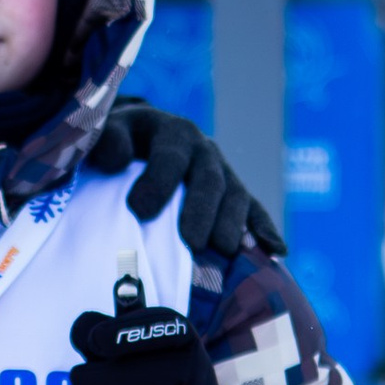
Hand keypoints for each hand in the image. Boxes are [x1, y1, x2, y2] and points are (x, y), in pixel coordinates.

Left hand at [67, 305, 229, 384]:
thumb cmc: (152, 372)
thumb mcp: (134, 344)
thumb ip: (100, 330)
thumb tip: (83, 334)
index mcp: (184, 338)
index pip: (162, 328)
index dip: (124, 333)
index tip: (96, 340)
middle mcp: (194, 371)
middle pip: (125, 375)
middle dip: (87, 379)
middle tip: (79, 382)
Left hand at [103, 102, 283, 261]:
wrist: (143, 137)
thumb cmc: (121, 143)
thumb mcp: (108, 131)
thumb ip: (107, 141)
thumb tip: (116, 159)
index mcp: (174, 132)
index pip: (171, 157)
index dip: (158, 182)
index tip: (139, 210)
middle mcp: (204, 150)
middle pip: (210, 180)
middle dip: (202, 211)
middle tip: (192, 242)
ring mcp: (223, 173)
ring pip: (236, 196)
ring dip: (232, 225)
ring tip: (225, 251)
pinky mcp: (234, 194)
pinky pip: (254, 211)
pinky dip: (265, 230)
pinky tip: (276, 253)